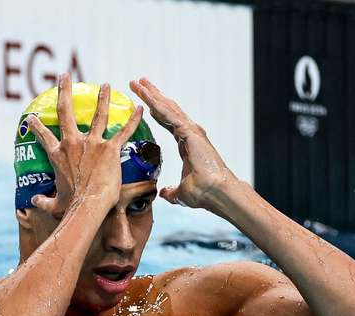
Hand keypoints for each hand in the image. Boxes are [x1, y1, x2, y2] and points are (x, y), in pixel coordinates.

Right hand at [27, 73, 142, 217]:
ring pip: (98, 115)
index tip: (31, 117)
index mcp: (58, 155)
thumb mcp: (54, 204)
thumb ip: (43, 202)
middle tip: (64, 76)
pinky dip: (133, 120)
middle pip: (65, 111)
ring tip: (105, 85)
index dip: (36, 125)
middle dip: (64, 91)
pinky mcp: (110, 149)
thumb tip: (32, 203)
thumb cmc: (71, 207)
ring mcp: (92, 144)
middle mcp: (73, 144)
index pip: (43, 136)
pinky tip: (139, 109)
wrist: (87, 206)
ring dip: (102, 98)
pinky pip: (124, 131)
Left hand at [129, 78, 235, 208]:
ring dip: (152, 94)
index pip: (168, 122)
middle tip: (137, 83)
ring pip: (167, 108)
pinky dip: (157, 104)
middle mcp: (189, 133)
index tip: (144, 102)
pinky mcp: (190, 133)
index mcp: (187, 143)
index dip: (155, 111)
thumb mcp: (181, 192)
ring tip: (138, 82)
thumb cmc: (204, 193)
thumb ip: (172, 191)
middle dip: (152, 96)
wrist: (217, 193)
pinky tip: (146, 95)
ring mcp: (191, 131)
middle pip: (167, 109)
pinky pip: (169, 115)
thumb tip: (164, 193)